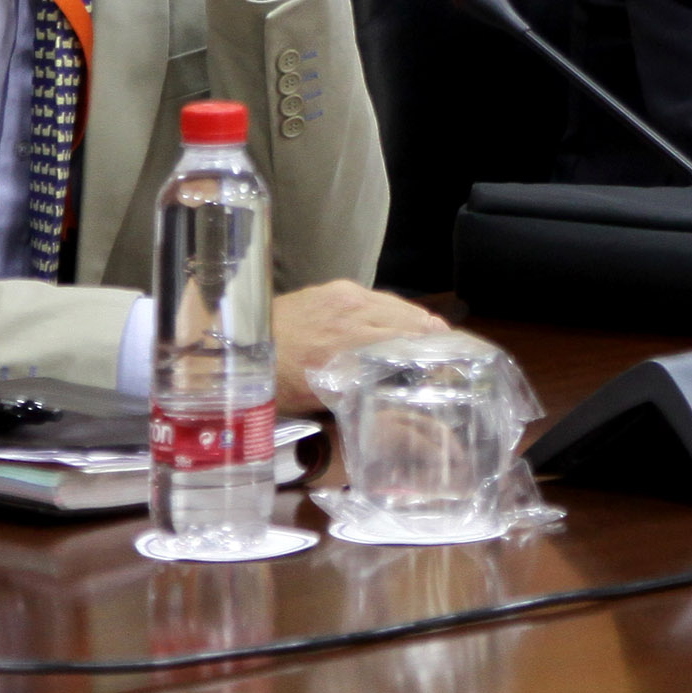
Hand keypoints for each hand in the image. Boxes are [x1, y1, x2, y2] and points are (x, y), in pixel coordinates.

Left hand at [272, 281, 445, 409]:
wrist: (238, 344)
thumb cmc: (275, 381)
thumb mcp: (318, 400)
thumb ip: (357, 396)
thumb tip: (391, 405)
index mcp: (350, 345)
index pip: (411, 340)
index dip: (437, 353)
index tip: (453, 367)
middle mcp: (353, 313)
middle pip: (412, 320)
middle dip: (435, 337)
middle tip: (452, 355)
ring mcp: (346, 295)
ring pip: (398, 305)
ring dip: (418, 322)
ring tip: (435, 338)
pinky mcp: (337, 287)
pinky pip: (378, 298)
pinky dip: (395, 310)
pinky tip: (400, 321)